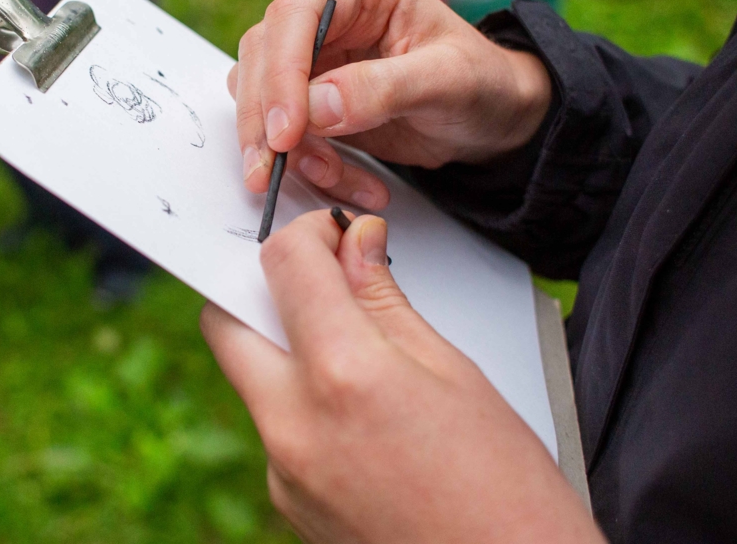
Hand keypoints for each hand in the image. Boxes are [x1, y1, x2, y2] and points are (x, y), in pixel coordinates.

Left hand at [201, 210, 602, 542]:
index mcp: (343, 377)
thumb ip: (386, 303)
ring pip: (249, 379)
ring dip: (282, 348)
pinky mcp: (287, 503)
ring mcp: (282, 472)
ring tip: (355, 352)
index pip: (284, 266)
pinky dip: (302, 403)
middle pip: (226, 324)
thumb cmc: (510, 497)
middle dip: (260, 289)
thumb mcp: (456, 376)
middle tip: (316, 284)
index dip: (306, 234)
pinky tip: (362, 416)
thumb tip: (356, 245)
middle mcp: (293, 426)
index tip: (331, 235)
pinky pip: (274, 428)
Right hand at [231, 0, 552, 205]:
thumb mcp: (447, 82)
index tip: (286, 132)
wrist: (495, 120)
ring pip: (263, 98)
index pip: (293, 18)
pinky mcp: (313, 103)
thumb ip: (382, 89)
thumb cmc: (483, 84)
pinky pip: (286, 136)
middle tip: (268, 171)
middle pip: (263, 57)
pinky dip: (306, 166)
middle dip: (263, 119)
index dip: (280, 74)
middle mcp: (329, 19)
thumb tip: (314, 106)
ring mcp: (317, 62)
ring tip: (331, 178)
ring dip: (284, 148)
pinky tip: (349, 183)